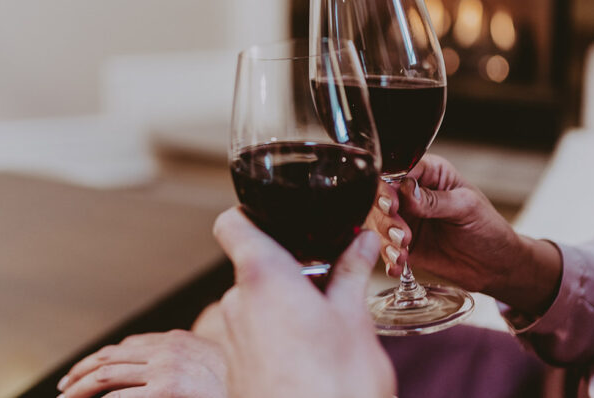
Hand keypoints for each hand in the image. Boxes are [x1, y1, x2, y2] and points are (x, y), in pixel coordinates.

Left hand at [57, 330, 226, 397]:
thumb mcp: (206, 365)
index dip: (98, 360)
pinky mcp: (168, 389)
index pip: (126, 347)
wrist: (259, 390)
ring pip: (106, 375)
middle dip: (81, 373)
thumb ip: (179, 362)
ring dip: (79, 389)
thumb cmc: (234, 385)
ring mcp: (167, 367)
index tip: (80, 374)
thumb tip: (148, 376)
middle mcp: (168, 348)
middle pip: (110, 357)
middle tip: (63, 389)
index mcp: (177, 341)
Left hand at [214, 207, 394, 397]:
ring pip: (255, 301)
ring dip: (284, 304)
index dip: (251, 212)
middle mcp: (237, 301)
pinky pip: (253, 333)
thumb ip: (350, 274)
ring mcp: (231, 336)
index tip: (277, 218)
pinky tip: (309, 355)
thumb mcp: (354, 321)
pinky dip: (276, 333)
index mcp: (264, 276)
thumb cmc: (336, 388)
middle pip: (253, 264)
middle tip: (327, 283)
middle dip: (288, 269)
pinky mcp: (234, 366)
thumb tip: (361, 243)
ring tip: (325, 327)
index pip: (232, 222)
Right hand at [386, 154, 560, 316]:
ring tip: (403, 250)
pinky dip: (388, 257)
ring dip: (386, 237)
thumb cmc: (488, 229)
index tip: (393, 203)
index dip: (390, 186)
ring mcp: (404, 219)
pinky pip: (384, 248)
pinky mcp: (401, 243)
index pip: (399, 171)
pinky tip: (398, 265)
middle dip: (385, 214)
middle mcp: (410, 194)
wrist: (495, 266)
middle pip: (381, 196)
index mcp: (429, 174)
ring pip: (378, 221)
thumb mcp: (466, 207)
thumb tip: (406, 191)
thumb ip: (435, 200)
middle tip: (400, 232)